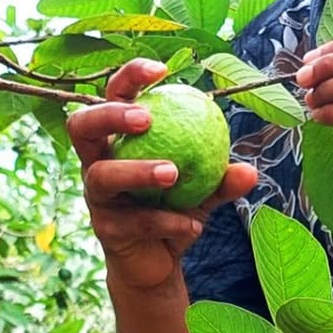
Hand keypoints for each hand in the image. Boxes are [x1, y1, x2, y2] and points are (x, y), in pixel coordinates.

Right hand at [67, 58, 258, 291]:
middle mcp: (98, 162)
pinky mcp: (104, 229)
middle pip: (82, 126)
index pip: (114, 96)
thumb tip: (250, 170)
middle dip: (110, 115)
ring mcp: (97, 196)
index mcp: (119, 139)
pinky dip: (166, 220)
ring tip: (173, 173)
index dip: (130, 77)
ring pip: (102, 175)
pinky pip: (132, 221)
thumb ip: (223, 178)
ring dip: (138, 170)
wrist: (158, 262)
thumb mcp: (204, 189)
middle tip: (148, 119)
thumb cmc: (177, 210)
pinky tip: (193, 225)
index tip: (162, 70)